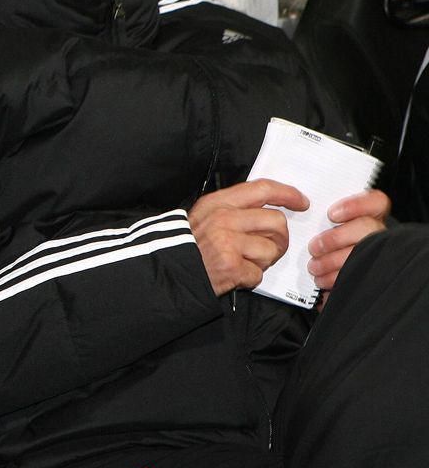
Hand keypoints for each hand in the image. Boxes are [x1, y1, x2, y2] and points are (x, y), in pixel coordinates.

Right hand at [188, 179, 307, 294]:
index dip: (287, 194)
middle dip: (279, 238)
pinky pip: (258, 273)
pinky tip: (234, 274)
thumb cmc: (187, 246)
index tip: (300, 201)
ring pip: (272, 249)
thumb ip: (234, 208)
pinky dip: (250, 278)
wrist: (167, 272)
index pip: (262, 189)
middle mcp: (223, 218)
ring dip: (264, 260)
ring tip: (244, 262)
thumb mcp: (205, 216)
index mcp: (218, 203)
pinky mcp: (231, 266)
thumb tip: (269, 207)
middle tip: (269, 247)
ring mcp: (227, 242)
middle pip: (276, 222)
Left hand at [308, 189, 389, 291]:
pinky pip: (358, 276)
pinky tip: (322, 279)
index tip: (332, 214)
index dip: (356, 205)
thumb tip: (301, 205)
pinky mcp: (372, 276)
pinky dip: (335, 279)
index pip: (377, 202)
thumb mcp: (324, 224)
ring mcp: (379, 255)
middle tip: (314, 247)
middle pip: (368, 228)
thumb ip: (322, 215)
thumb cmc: (327, 240)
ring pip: (363, 254)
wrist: (336, 275)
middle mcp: (379, 234)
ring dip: (333, 261)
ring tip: (314, 266)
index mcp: (371, 216)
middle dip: (336, 238)